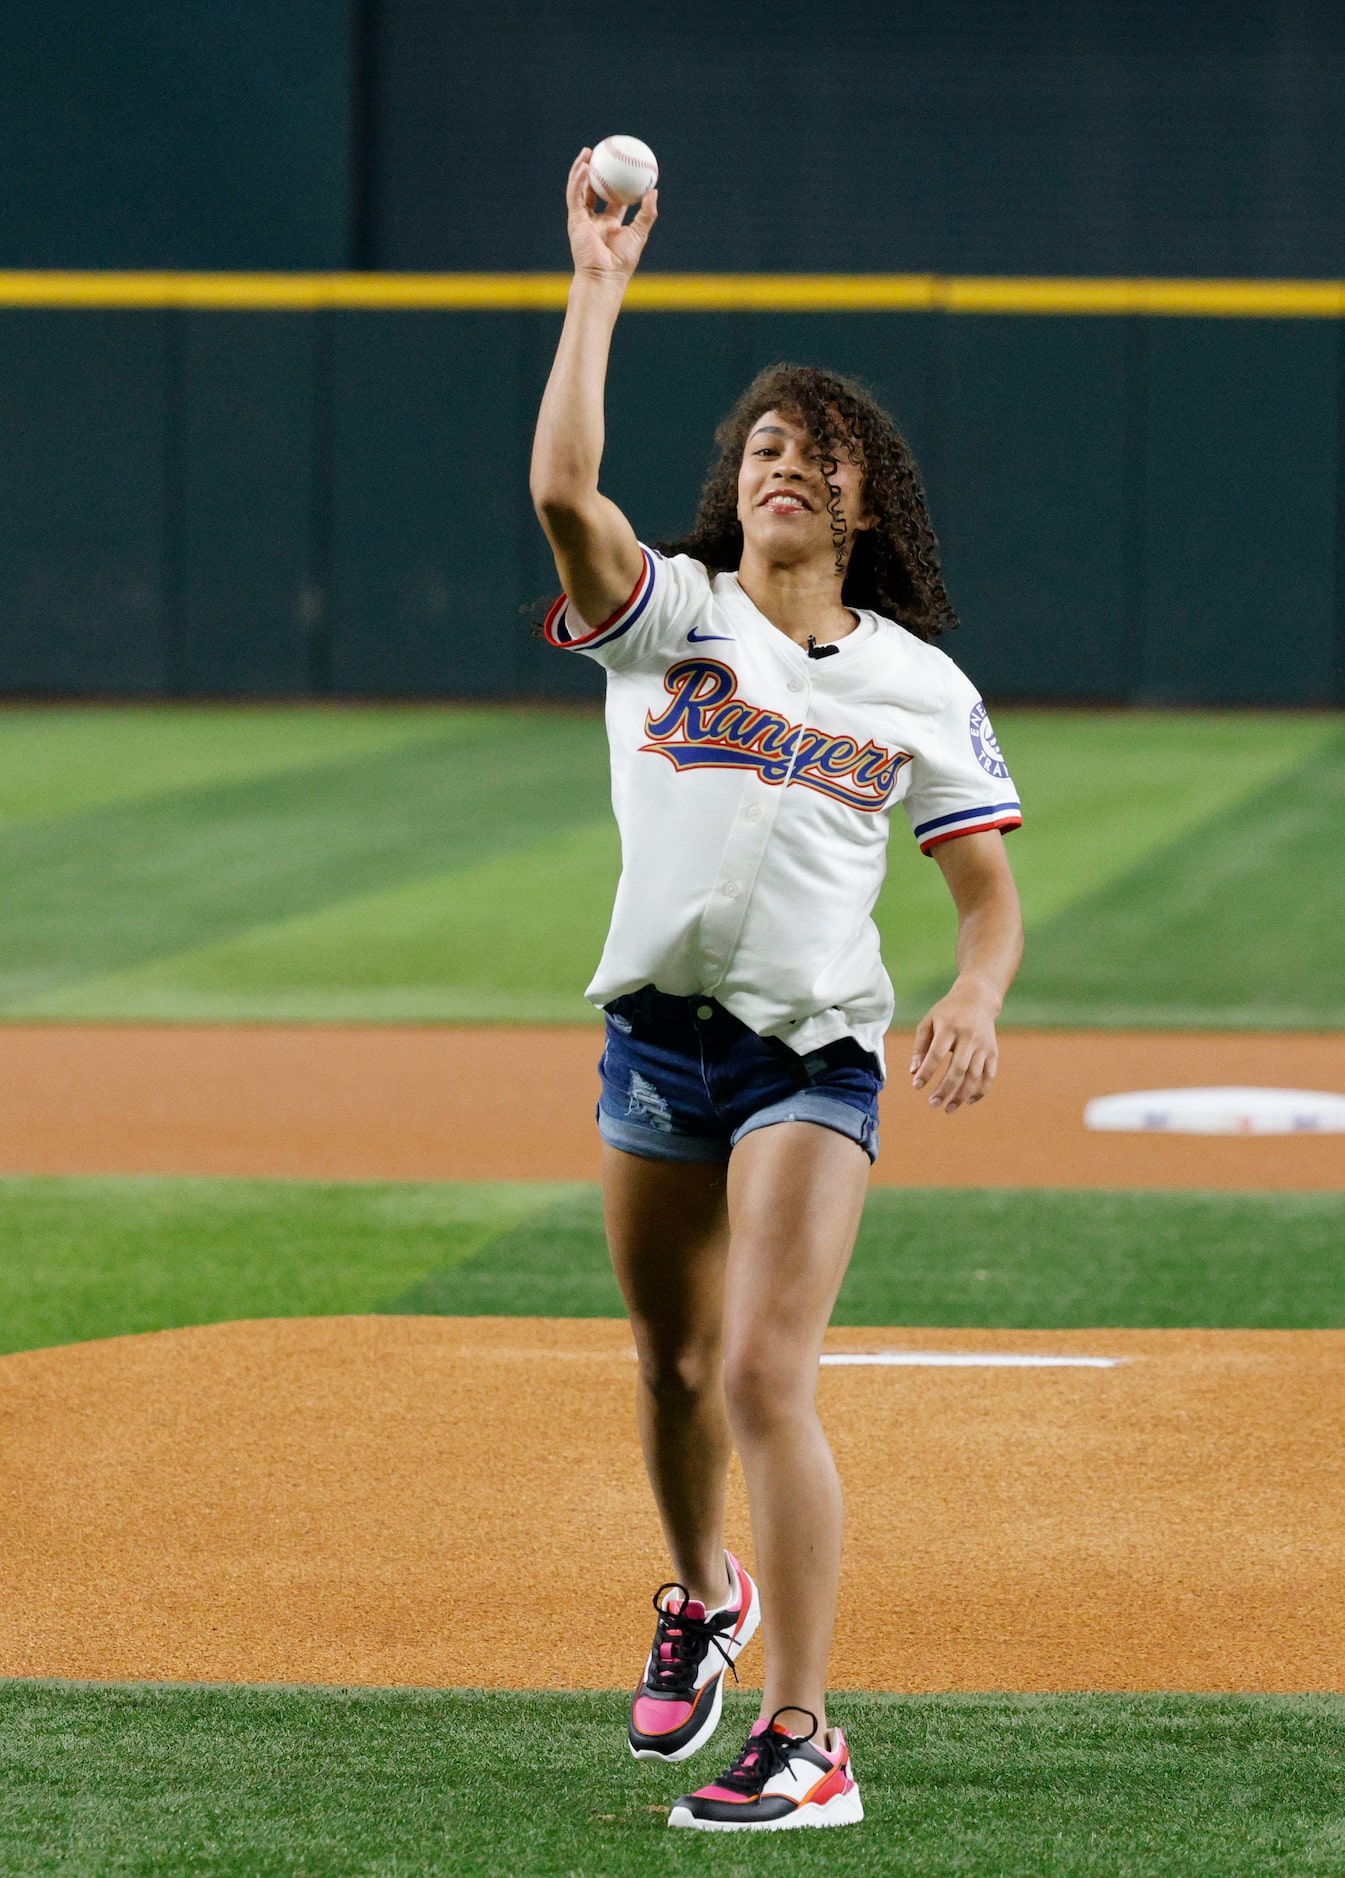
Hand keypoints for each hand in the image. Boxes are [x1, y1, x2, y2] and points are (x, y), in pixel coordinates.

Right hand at [565, 149, 656, 283]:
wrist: (603, 276)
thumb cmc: (622, 261)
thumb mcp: (639, 234)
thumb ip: (647, 213)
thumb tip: (654, 191)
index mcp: (609, 224)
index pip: (612, 198)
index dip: (615, 182)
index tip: (622, 166)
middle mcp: (594, 220)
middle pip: (592, 190)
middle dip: (595, 172)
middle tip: (601, 153)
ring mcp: (582, 219)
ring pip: (579, 189)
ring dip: (581, 170)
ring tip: (587, 152)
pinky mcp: (574, 220)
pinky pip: (575, 196)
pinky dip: (579, 180)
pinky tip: (585, 166)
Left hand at [909, 976, 1000, 1115]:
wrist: (978, 998)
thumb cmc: (947, 1012)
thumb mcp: (929, 1022)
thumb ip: (920, 1047)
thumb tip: (913, 1072)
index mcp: (949, 1027)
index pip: (937, 1054)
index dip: (927, 1072)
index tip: (917, 1086)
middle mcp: (968, 1037)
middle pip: (957, 1069)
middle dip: (945, 1090)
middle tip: (932, 1104)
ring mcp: (983, 1045)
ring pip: (974, 1076)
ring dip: (961, 1095)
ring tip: (948, 1108)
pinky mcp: (993, 1051)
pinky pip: (989, 1075)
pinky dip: (980, 1091)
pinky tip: (968, 1101)